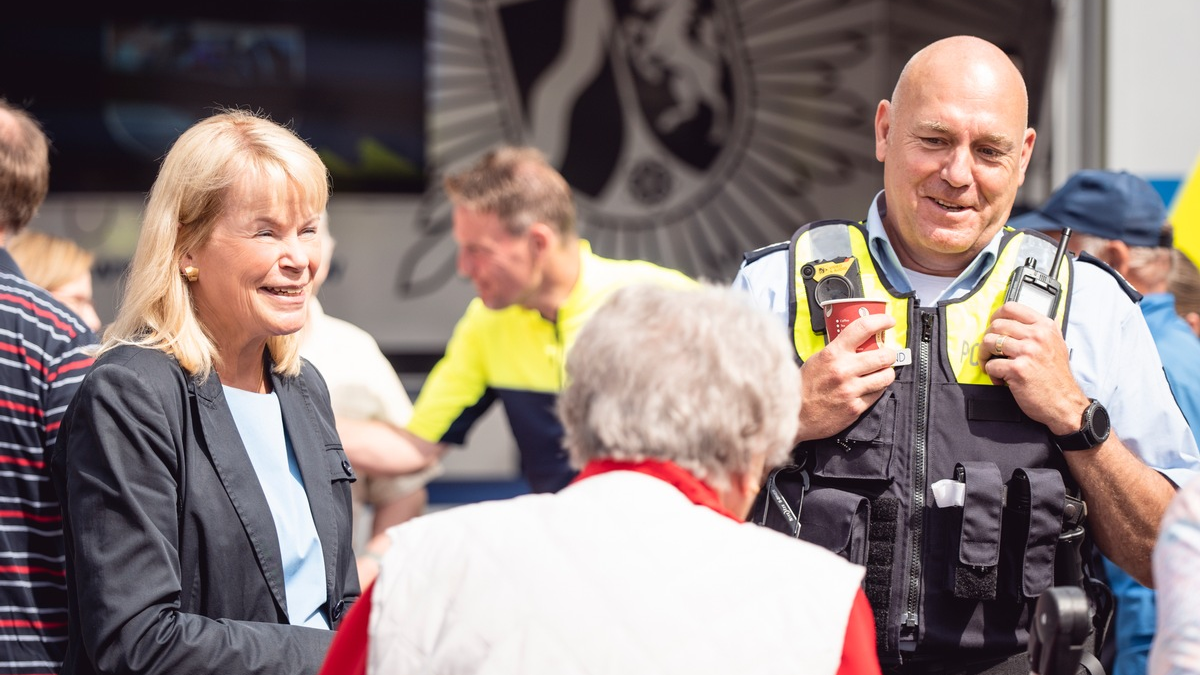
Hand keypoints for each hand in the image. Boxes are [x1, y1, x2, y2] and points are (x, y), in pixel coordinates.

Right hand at [796, 311, 897, 441]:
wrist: (795, 415)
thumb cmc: (804, 386)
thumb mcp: (816, 360)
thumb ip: (837, 350)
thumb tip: (858, 341)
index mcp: (832, 354)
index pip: (862, 328)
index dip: (881, 321)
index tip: (888, 321)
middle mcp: (843, 370)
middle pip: (883, 355)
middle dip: (890, 353)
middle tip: (887, 354)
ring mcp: (851, 390)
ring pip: (886, 376)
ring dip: (887, 372)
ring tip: (881, 372)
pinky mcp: (855, 407)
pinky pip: (878, 393)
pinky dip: (878, 389)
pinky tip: (871, 387)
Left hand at [982, 302, 1088, 434]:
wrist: (1065, 403)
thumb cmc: (1057, 377)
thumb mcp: (1056, 345)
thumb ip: (1039, 331)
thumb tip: (1014, 321)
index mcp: (1045, 326)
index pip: (1011, 307)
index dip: (995, 316)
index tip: (992, 326)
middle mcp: (1037, 336)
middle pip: (996, 325)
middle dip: (987, 339)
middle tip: (990, 352)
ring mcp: (1028, 352)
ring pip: (989, 343)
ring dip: (986, 356)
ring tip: (993, 366)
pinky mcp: (1018, 369)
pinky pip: (991, 365)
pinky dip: (992, 374)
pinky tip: (1001, 380)